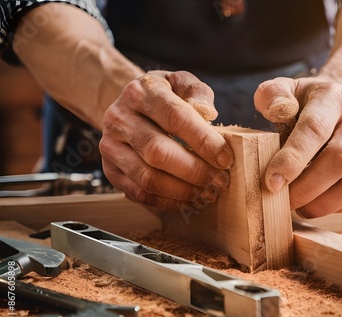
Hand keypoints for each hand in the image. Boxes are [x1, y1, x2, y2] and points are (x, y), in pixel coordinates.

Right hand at [99, 71, 233, 211]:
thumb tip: (208, 113)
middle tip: (219, 181)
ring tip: (207, 194)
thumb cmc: (164, 97)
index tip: (225, 159)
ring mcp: (111, 146)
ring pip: (147, 177)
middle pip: (158, 151)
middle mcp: (119, 118)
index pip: (174, 117)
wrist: (128, 107)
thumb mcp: (180, 83)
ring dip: (182, 190)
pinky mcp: (110, 170)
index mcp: (140, 92)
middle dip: (194, 171)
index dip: (203, 141)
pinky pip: (139, 193)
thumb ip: (197, 92)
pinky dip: (167, 202)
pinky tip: (188, 201)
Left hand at [254, 76, 341, 217]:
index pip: (314, 129)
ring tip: (302, 206)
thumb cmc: (307, 105)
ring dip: (325, 203)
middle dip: (308, 188)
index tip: (272, 183)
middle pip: (341, 159)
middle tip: (285, 201)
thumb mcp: (285, 90)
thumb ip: (272, 96)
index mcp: (333, 97)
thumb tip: (276, 110)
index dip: (292, 160)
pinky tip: (325, 203)